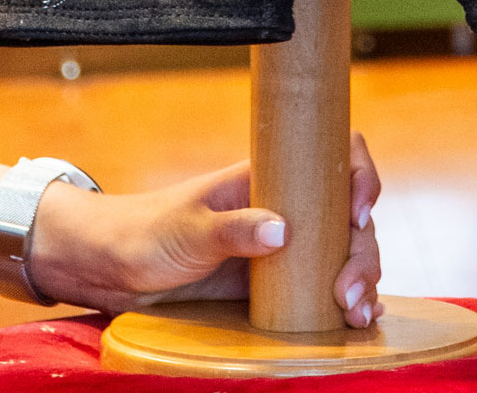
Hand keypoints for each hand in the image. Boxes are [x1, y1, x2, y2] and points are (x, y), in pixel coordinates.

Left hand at [29, 131, 382, 325]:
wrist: (114, 268)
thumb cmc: (146, 232)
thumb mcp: (187, 230)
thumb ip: (232, 230)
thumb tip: (283, 230)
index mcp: (268, 178)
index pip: (334, 155)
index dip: (359, 175)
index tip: (358, 213)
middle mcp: (285, 207)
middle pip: (349, 215)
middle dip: (362, 251)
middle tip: (348, 292)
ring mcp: (283, 248)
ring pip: (343, 252)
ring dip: (361, 280)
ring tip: (356, 314)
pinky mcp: (274, 285)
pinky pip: (320, 288)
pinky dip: (345, 302)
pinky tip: (353, 322)